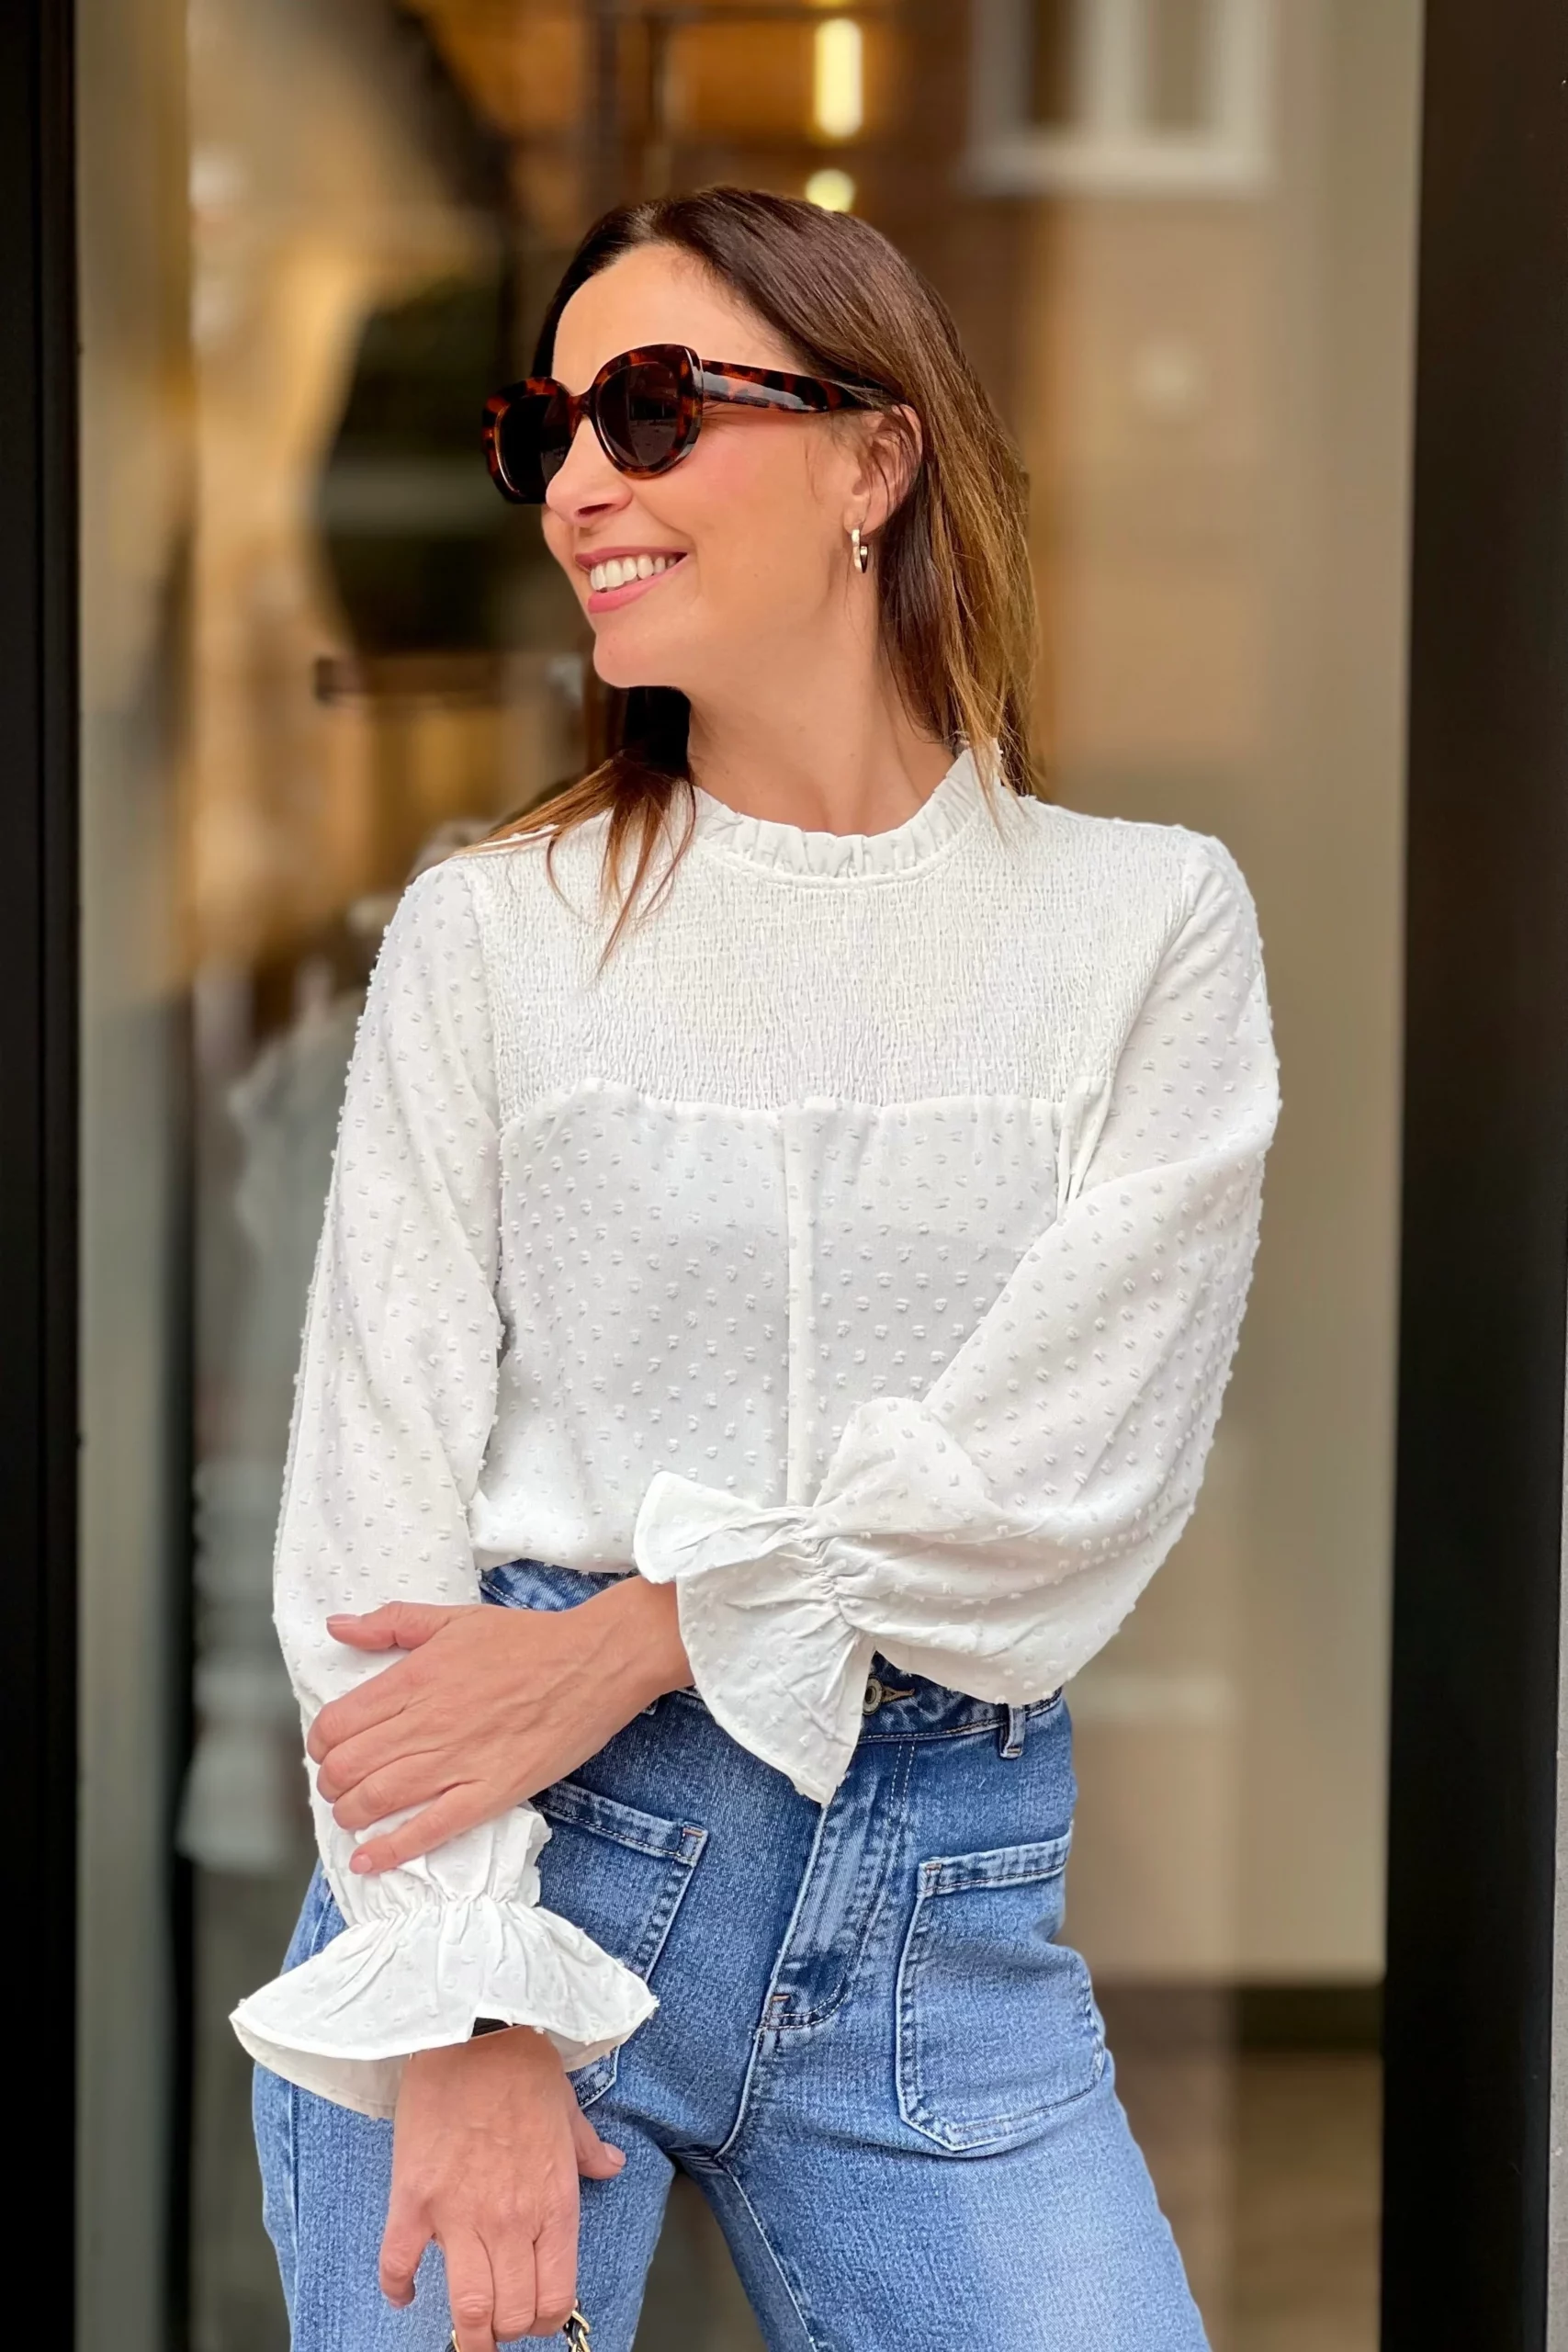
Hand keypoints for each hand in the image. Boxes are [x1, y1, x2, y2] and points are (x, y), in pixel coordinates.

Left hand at [308, 1576, 688, 1873]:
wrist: (595, 1661)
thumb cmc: (527, 1639)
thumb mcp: (454, 1618)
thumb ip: (392, 1623)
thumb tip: (337, 1627)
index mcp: (415, 1677)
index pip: (338, 1723)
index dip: (321, 1744)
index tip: (328, 1749)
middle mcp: (428, 1721)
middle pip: (348, 1766)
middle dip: (331, 1783)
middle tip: (340, 1785)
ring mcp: (459, 1761)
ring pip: (378, 1799)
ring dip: (351, 1815)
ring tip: (353, 1817)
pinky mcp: (491, 1792)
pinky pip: (430, 1829)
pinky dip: (392, 1850)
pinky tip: (369, 1861)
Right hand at [382, 2024, 622, 2347]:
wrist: (473, 2031)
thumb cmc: (523, 2067)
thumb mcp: (569, 2111)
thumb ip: (589, 2150)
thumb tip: (611, 2165)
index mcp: (553, 2204)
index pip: (556, 2296)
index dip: (545, 2320)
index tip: (535, 2319)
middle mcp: (511, 2221)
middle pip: (512, 2314)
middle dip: (507, 2331)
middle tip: (499, 2322)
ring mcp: (460, 2215)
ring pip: (467, 2309)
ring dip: (467, 2332)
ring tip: (464, 2330)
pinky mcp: (414, 2200)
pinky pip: (399, 2266)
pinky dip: (399, 2289)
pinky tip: (405, 2291)